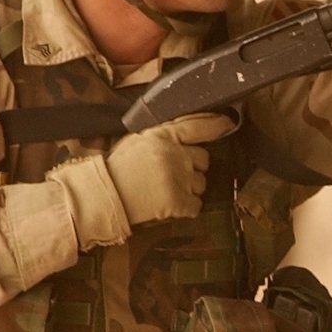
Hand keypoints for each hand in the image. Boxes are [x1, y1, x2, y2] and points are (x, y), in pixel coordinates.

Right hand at [103, 112, 235, 224]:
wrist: (103, 196)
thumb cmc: (117, 169)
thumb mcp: (137, 141)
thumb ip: (162, 136)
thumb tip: (185, 134)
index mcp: (163, 136)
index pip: (198, 125)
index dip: (217, 124)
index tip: (228, 124)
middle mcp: (175, 154)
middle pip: (203, 159)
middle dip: (193, 167)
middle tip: (172, 175)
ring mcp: (178, 178)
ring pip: (202, 183)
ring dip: (190, 188)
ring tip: (165, 190)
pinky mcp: (178, 201)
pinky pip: (196, 205)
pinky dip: (186, 207)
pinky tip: (169, 205)